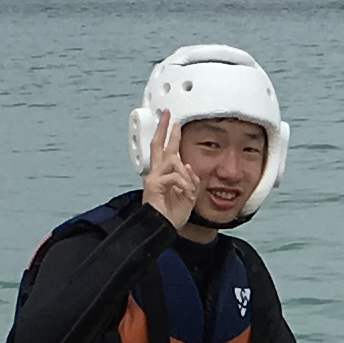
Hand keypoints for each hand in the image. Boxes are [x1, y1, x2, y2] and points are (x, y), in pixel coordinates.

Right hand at [138, 112, 203, 231]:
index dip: (169, 135)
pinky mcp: (153, 184)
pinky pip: (175, 176)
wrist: (163, 229)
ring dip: (186, 173)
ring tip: (189, 190)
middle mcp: (156, 173)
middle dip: (163, 128)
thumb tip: (188, 165)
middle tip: (167, 114)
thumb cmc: (173, 215)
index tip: (173, 122)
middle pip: (158, 144)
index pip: (166, 150)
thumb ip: (190, 178)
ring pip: (173, 160)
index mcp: (164, 174)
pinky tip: (186, 195)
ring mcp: (153, 178)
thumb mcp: (189, 193)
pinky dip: (184, 185)